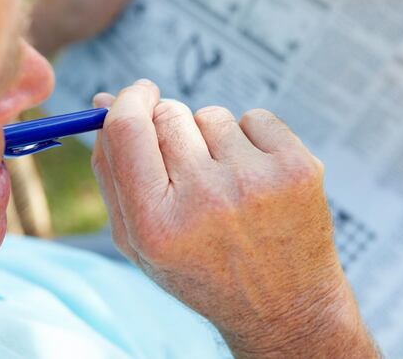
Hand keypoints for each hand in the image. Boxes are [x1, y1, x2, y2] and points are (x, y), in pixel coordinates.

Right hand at [91, 80, 377, 357]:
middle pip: (168, 114)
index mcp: (156, 225)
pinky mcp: (298, 168)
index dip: (128, 100)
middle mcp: (206, 201)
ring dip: (213, 139)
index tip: (139, 95)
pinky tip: (257, 179)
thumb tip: (105, 99)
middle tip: (189, 166)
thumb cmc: (201, 269)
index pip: (126, 128)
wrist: (284, 306)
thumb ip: (112, 171)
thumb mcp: (140, 241)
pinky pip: (256, 117)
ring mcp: (256, 183)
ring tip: (227, 184)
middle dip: (170, 127)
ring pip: (212, 115)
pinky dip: (252, 139)